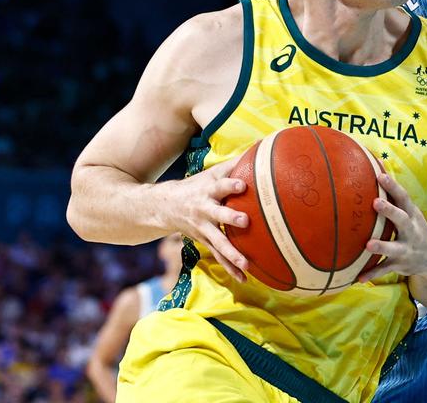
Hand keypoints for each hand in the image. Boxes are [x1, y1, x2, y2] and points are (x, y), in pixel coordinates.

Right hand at [166, 162, 249, 283]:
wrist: (165, 206)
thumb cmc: (198, 186)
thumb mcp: (212, 173)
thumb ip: (235, 164)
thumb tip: (261, 147)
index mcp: (208, 190)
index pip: (220, 185)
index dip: (230, 185)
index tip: (242, 184)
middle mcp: (205, 210)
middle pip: (218, 215)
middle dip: (231, 219)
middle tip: (245, 221)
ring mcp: (204, 228)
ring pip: (219, 242)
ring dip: (232, 254)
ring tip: (247, 264)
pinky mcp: (205, 241)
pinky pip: (219, 257)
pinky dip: (230, 268)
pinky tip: (244, 278)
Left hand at [359, 173, 426, 282]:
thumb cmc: (415, 227)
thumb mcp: (410, 212)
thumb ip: (393, 195)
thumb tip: (376, 165)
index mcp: (411, 215)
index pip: (403, 197)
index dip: (393, 186)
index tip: (380, 175)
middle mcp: (411, 230)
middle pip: (401, 219)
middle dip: (389, 211)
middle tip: (375, 202)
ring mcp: (406, 248)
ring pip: (393, 247)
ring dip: (381, 246)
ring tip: (367, 245)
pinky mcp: (400, 264)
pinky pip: (385, 270)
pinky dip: (372, 274)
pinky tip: (359, 279)